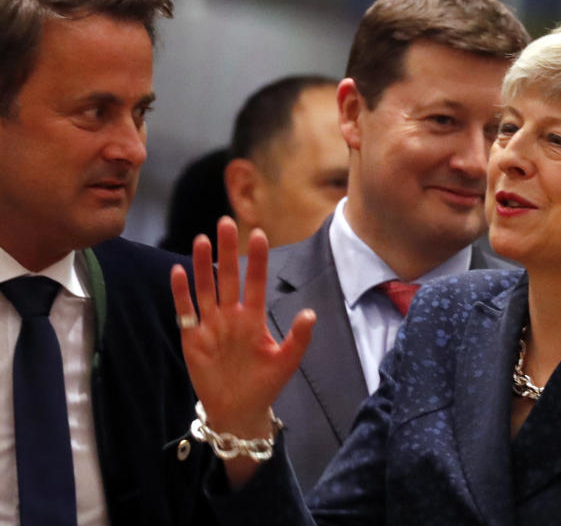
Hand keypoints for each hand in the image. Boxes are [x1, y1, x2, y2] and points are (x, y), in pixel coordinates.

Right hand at [170, 217, 315, 440]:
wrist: (239, 410)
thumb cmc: (265, 384)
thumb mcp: (286, 362)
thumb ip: (298, 339)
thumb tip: (310, 313)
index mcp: (254, 318)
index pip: (255, 282)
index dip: (256, 259)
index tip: (259, 234)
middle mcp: (231, 315)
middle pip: (228, 276)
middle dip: (227, 250)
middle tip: (225, 222)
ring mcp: (210, 325)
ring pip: (206, 288)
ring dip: (202, 265)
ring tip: (202, 239)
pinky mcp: (192, 338)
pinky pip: (185, 311)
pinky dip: (181, 293)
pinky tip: (179, 272)